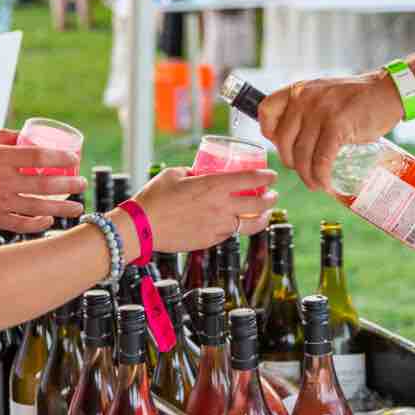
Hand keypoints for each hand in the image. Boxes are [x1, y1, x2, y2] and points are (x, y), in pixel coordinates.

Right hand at [0, 130, 85, 233]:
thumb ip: (4, 137)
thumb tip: (28, 135)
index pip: (39, 157)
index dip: (61, 158)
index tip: (75, 158)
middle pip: (44, 184)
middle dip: (69, 185)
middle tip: (81, 184)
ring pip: (38, 207)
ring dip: (62, 208)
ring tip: (77, 207)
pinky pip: (21, 224)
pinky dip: (38, 223)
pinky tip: (48, 220)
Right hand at [129, 167, 276, 253]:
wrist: (141, 228)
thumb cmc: (154, 198)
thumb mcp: (174, 174)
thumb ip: (193, 172)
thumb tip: (200, 172)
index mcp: (214, 186)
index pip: (250, 180)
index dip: (266, 176)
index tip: (272, 175)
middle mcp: (220, 207)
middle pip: (258, 204)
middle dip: (270, 199)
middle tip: (272, 195)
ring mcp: (217, 227)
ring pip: (249, 225)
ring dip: (261, 219)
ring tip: (264, 215)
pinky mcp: (209, 241)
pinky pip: (229, 234)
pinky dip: (236, 228)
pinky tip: (235, 224)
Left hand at [259, 72, 403, 191]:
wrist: (387, 92)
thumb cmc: (356, 98)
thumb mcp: (322, 94)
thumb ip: (305, 110)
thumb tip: (290, 141)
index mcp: (298, 90)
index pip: (266, 110)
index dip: (269, 132)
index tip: (282, 145)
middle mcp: (304, 99)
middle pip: (283, 141)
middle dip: (290, 163)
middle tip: (303, 171)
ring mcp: (320, 112)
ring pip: (301, 154)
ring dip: (307, 175)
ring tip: (315, 183)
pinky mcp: (337, 125)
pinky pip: (321, 159)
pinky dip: (321, 176)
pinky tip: (325, 183)